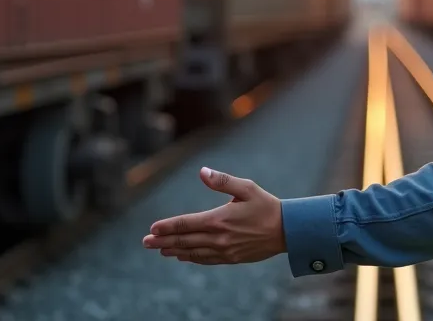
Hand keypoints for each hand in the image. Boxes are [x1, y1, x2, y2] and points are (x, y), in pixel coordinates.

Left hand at [142, 167, 285, 264]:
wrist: (287, 230)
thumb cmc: (266, 205)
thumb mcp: (246, 187)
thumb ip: (223, 181)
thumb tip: (203, 172)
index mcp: (220, 219)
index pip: (187, 223)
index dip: (168, 226)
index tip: (153, 228)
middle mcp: (219, 237)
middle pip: (185, 240)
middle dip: (163, 241)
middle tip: (146, 242)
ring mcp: (225, 250)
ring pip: (193, 252)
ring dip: (174, 251)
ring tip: (160, 250)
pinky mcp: (232, 258)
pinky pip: (206, 260)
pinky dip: (192, 258)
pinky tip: (183, 256)